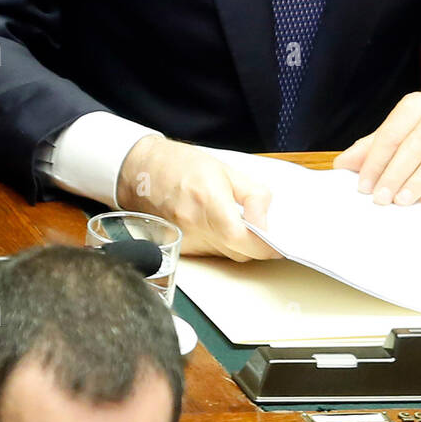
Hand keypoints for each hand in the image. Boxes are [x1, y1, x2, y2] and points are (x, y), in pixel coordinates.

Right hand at [116, 136, 283, 261]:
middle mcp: (195, 225)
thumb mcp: (225, 170)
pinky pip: (210, 254)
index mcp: (209, 201)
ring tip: (238, 222)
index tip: (279, 244)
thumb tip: (267, 219)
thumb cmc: (182, 165)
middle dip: (256, 246)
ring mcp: (185, 240)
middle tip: (265, 232)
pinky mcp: (179, 247)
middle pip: (238, 252)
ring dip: (238, 245)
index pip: (243, 239)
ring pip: (226, 255)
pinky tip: (218, 226)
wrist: (141, 171)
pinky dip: (221, 245)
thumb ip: (253, 195)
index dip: (265, 246)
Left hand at [332, 90, 420, 206]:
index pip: (391, 135)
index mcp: (415, 105)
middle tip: (380, 199)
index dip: (375, 162)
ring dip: (416, 184)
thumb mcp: (402, 124)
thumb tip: (342, 164)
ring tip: (400, 201)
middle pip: (412, 150)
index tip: (363, 185)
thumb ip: (372, 145)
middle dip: (393, 177)